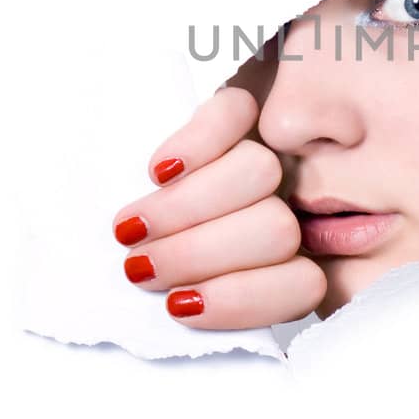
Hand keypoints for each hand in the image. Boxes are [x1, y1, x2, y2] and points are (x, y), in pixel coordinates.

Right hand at [111, 86, 325, 328]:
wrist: (116, 201)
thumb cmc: (151, 259)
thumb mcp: (177, 291)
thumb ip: (197, 303)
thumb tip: (183, 305)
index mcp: (290, 268)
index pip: (302, 286)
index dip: (242, 300)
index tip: (178, 304)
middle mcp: (291, 212)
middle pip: (275, 229)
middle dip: (197, 254)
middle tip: (139, 266)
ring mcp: (271, 157)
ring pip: (258, 171)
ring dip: (185, 208)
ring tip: (134, 228)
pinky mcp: (241, 113)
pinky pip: (235, 112)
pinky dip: (196, 144)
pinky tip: (159, 173)